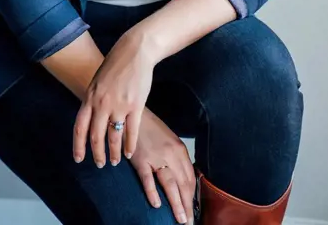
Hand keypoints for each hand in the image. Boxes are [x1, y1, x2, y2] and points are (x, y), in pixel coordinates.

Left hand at [73, 31, 153, 166]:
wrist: (134, 51)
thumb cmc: (116, 65)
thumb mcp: (98, 81)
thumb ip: (93, 99)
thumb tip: (90, 118)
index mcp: (90, 97)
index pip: (80, 127)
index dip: (78, 146)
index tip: (79, 159)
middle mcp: (102, 103)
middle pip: (96, 136)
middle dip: (97, 153)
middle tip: (100, 164)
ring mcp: (119, 105)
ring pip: (114, 136)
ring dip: (114, 152)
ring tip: (115, 161)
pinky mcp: (136, 105)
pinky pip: (132, 131)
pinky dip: (130, 144)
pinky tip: (130, 152)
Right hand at [129, 107, 195, 224]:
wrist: (134, 114)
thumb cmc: (151, 128)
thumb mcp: (168, 140)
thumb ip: (176, 158)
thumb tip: (182, 180)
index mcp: (180, 149)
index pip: (190, 178)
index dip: (192, 197)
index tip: (193, 211)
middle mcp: (171, 154)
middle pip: (183, 184)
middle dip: (187, 205)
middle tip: (188, 222)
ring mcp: (156, 157)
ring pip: (170, 184)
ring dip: (176, 204)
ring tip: (180, 219)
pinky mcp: (140, 159)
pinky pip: (148, 179)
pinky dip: (152, 192)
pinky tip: (157, 205)